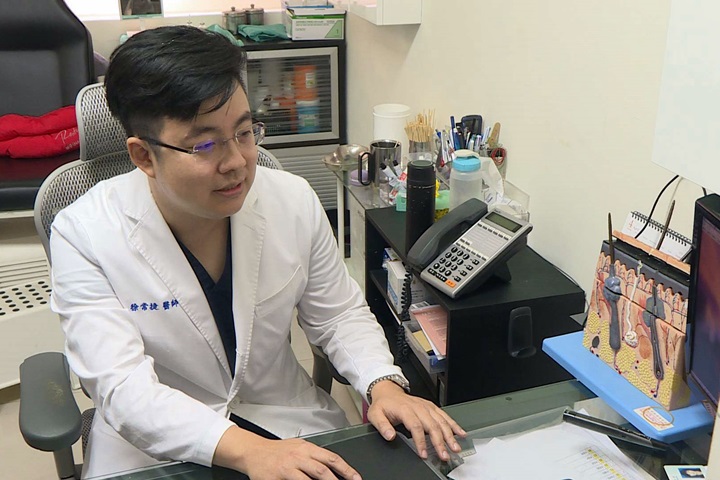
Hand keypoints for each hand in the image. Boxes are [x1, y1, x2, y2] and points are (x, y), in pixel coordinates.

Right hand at [214, 426, 360, 479]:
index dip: (346, 469)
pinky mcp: (276, 478)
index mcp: (307, 448)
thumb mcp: (298, 448)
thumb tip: (334, 467)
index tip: (356, 478)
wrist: (253, 452)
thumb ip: (315, 457)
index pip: (331, 458)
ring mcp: (287, 468)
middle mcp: (298, 457)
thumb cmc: (278, 451)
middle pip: (322, 471)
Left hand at [365, 381, 465, 461]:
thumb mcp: (375, 414)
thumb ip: (382, 426)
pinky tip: (461, 433)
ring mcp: (426, 406)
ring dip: (449, 435)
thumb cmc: (383, 404)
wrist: (388, 391)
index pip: (415, 426)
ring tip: (455, 448)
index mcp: (405, 409)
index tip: (424, 454)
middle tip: (444, 455)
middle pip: (432, 425)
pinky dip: (454, 425)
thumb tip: (389, 436)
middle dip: (440, 441)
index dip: (421, 441)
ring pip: (441, 421)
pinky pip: (444, 415)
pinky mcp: (431, 407)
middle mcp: (418, 407)